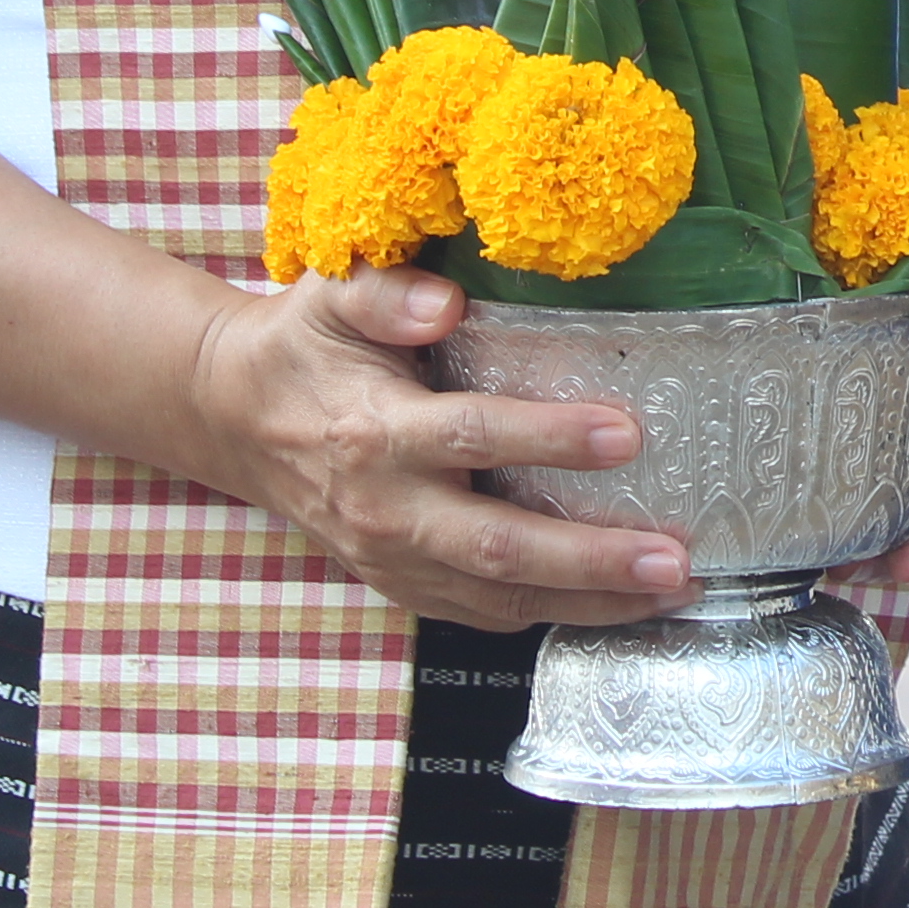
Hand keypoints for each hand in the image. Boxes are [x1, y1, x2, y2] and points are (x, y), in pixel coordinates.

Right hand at [184, 266, 704, 632]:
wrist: (236, 420)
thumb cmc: (303, 346)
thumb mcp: (330, 296)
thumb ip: (384, 292)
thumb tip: (446, 303)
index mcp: (372, 431)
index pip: (472, 435)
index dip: (550, 437)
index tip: (628, 433)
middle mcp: (385, 508)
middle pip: (496, 546)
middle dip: (590, 560)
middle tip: (672, 559)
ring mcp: (392, 559)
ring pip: (498, 597)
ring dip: (589, 601)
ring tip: (672, 590)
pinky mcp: (402, 585)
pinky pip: (482, 613)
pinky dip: (553, 615)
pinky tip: (618, 607)